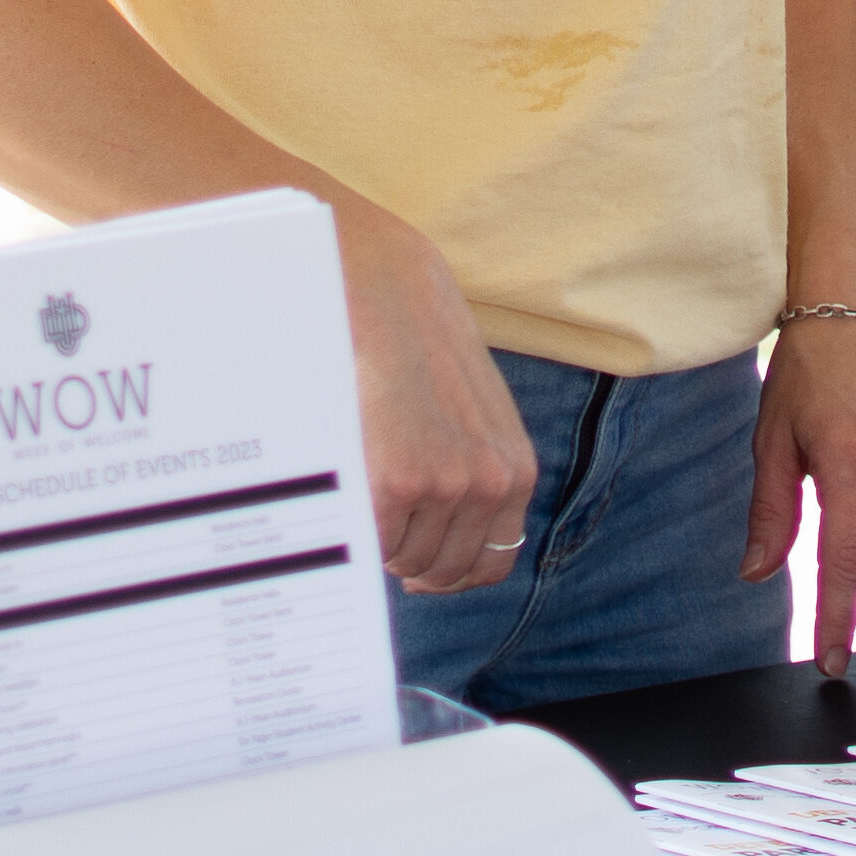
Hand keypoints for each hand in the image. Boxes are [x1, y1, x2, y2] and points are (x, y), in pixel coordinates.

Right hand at [332, 196, 539, 597]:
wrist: (380, 285)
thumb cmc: (415, 338)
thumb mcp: (469, 405)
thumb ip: (469, 462)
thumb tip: (442, 528)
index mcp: (514, 468)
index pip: (491, 562)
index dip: (448, 570)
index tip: (417, 563)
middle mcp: (488, 484)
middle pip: (440, 570)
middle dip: (406, 555)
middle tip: (376, 520)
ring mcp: (444, 488)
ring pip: (400, 559)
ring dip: (377, 537)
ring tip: (358, 486)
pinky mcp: (395, 484)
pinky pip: (368, 543)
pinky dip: (350, 528)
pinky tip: (341, 487)